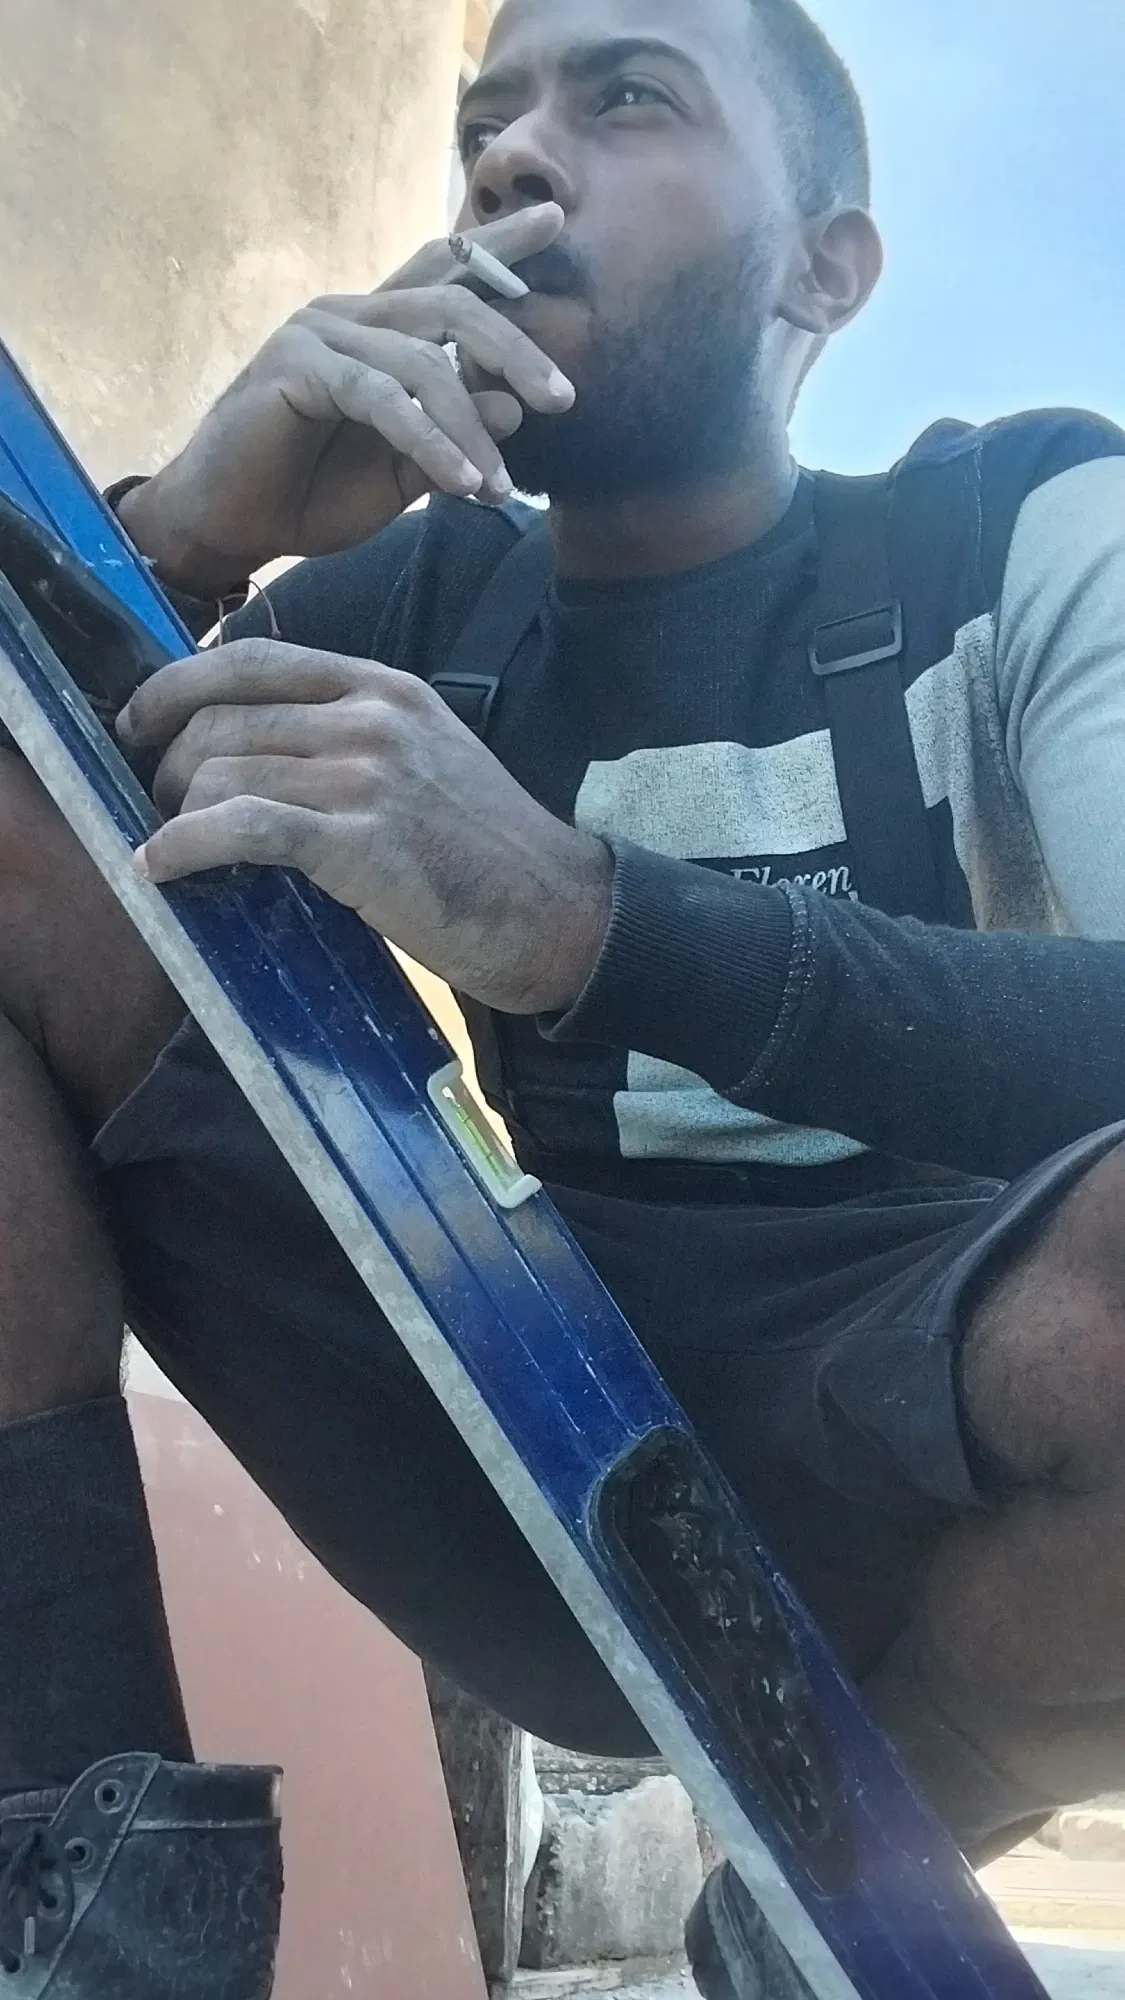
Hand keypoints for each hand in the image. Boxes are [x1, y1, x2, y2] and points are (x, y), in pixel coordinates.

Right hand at [118, 205, 574, 597]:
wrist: (232, 524)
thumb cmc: (311, 493)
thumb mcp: (402, 468)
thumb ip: (453, 434)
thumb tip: (514, 406)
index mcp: (376, 328)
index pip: (444, 270)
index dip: (497, 245)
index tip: (554, 218)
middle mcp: (349, 314)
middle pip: (451, 304)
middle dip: (514, 348)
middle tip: (562, 398)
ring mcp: (318, 334)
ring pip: (423, 362)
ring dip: (471, 428)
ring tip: (500, 485)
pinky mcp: (296, 368)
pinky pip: (383, 399)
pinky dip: (430, 442)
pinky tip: (461, 481)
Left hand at [118, 639, 612, 1014]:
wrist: (555, 911)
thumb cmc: (485, 851)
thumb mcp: (425, 759)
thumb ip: (350, 738)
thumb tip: (252, 750)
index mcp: (384, 688)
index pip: (252, 658)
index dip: (175, 686)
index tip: (137, 723)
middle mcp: (372, 717)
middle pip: (221, 715)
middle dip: (164, 761)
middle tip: (152, 802)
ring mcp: (367, 776)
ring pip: (221, 769)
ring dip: (173, 812)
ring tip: (167, 843)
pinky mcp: (359, 842)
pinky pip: (240, 827)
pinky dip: (183, 846)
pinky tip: (160, 867)